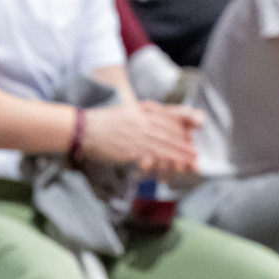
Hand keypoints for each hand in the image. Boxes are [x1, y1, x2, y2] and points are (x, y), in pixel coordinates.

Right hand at [79, 102, 200, 176]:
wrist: (82, 129)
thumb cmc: (103, 121)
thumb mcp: (127, 111)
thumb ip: (145, 114)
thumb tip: (160, 124)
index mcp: (144, 110)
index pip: (170, 120)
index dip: (182, 131)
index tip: (191, 140)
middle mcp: (144, 122)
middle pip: (170, 134)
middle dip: (184, 145)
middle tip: (196, 155)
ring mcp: (138, 136)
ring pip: (165, 146)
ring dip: (180, 155)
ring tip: (191, 162)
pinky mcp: (131, 150)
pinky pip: (153, 157)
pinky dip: (165, 163)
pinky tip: (172, 168)